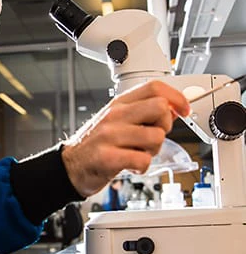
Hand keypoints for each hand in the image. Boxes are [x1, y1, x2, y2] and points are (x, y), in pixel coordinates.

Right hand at [61, 80, 190, 196]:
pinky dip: (142, 166)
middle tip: (153, 136)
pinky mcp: (108, 157)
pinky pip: (143, 160)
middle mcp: (115, 116)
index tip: (184, 109)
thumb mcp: (116, 121)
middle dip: (165, 126)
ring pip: (156, 137)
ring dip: (153, 151)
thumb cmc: (95, 145)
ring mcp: (110, 136)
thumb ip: (142, 113)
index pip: (154, 87)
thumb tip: (174, 108)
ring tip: (138, 153)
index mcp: (119, 104)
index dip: (176, 97)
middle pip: (160, 107)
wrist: (70, 166)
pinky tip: (131, 165)